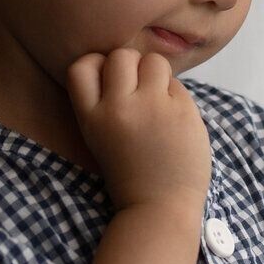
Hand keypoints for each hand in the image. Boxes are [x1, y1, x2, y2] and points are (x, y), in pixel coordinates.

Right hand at [65, 48, 210, 211]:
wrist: (159, 208)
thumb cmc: (131, 173)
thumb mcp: (101, 138)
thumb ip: (106, 103)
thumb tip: (126, 63)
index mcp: (91, 118)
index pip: (81, 66)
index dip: (97, 65)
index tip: (109, 81)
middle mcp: (118, 109)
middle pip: (120, 55)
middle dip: (132, 65)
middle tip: (139, 90)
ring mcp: (151, 108)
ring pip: (154, 61)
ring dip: (158, 75)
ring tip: (159, 101)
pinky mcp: (181, 112)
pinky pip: (178, 85)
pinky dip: (177, 97)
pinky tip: (175, 122)